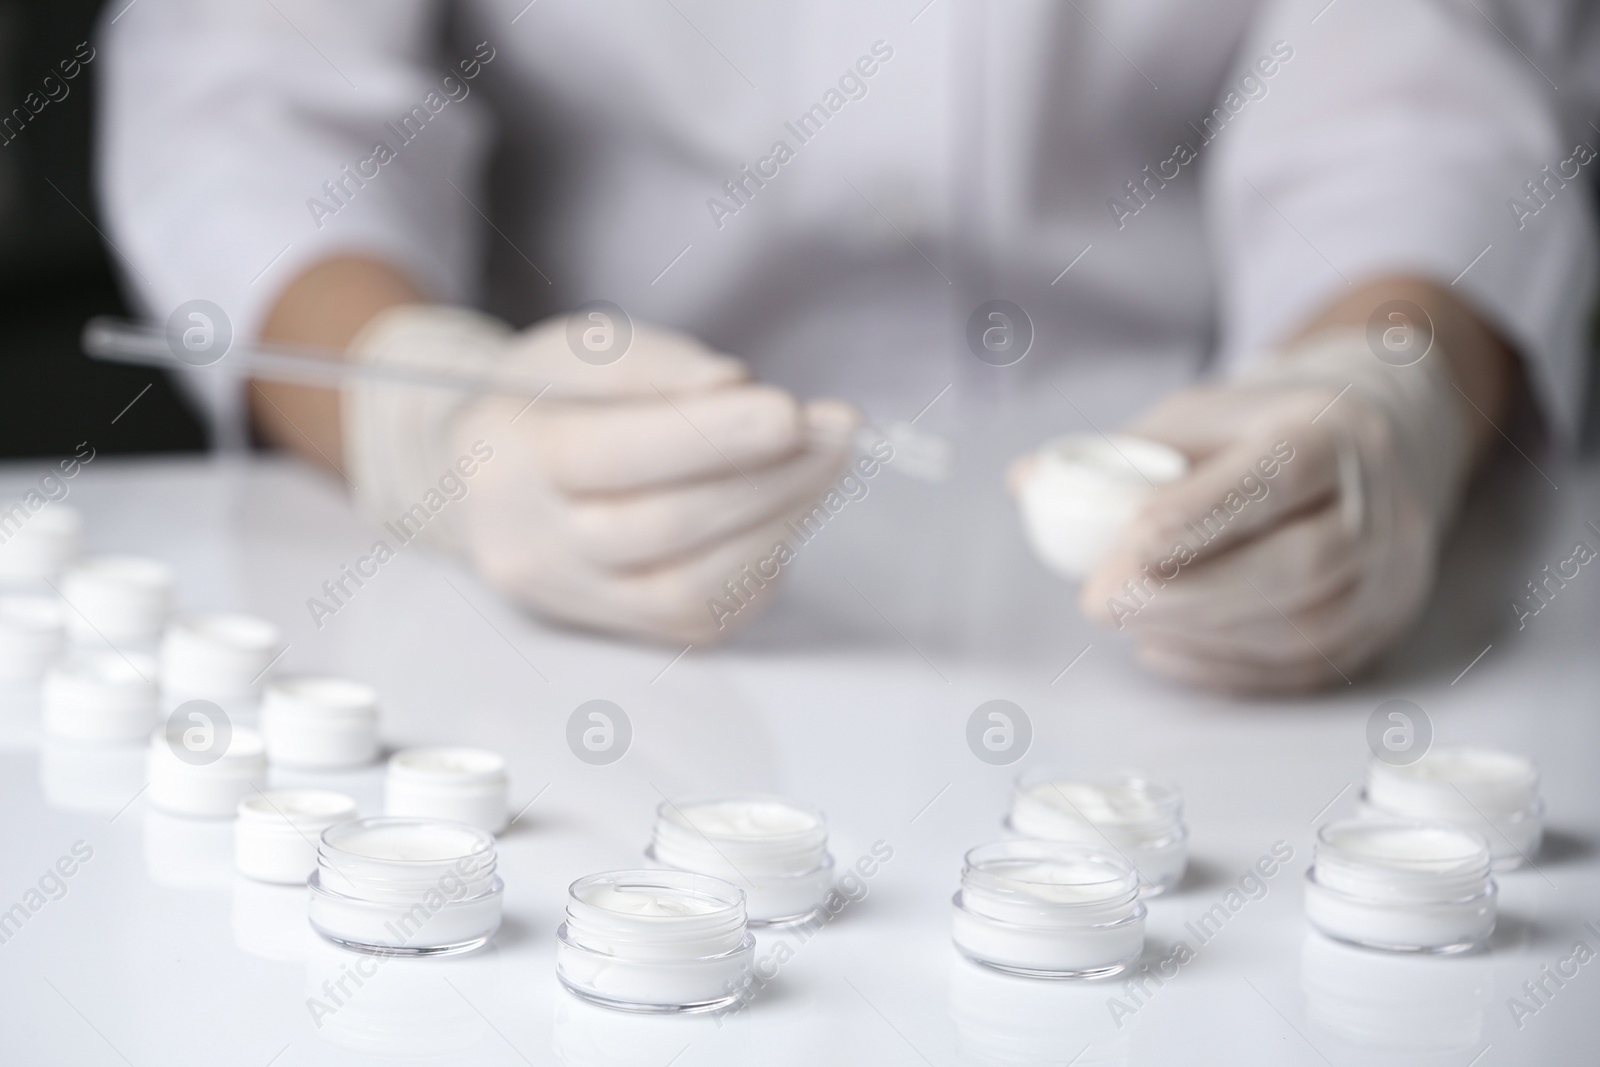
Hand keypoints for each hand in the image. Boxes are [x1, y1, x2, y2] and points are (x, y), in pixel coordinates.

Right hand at [448, 317, 857, 643]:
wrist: (487, 477)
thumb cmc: (541, 402)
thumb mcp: (579, 349)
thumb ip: (652, 365)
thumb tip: (733, 387)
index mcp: (503, 460)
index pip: (611, 456)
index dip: (710, 438)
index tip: (790, 412)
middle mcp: (529, 548)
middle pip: (661, 528)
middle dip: (766, 478)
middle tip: (834, 431)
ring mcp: (575, 602)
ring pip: (691, 589)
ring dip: (780, 522)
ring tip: (825, 460)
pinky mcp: (622, 632)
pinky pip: (707, 613)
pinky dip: (763, 558)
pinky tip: (789, 505)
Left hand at [1078, 331, 1470, 692]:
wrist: (1375, 443)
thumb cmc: (1263, 429)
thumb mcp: (1198, 415)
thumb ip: (1121, 454)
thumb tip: (1028, 483)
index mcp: (1333, 430)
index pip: (1279, 475)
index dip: (1205, 514)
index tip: (1131, 543)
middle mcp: (1380, 504)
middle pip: (1298, 563)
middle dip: (1188, 592)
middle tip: (1100, 601)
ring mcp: (1390, 573)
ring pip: (1304, 625)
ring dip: (1200, 633)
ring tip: (1125, 621)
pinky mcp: (1379, 626)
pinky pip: (1305, 666)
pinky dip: (1224, 666)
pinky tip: (1163, 648)